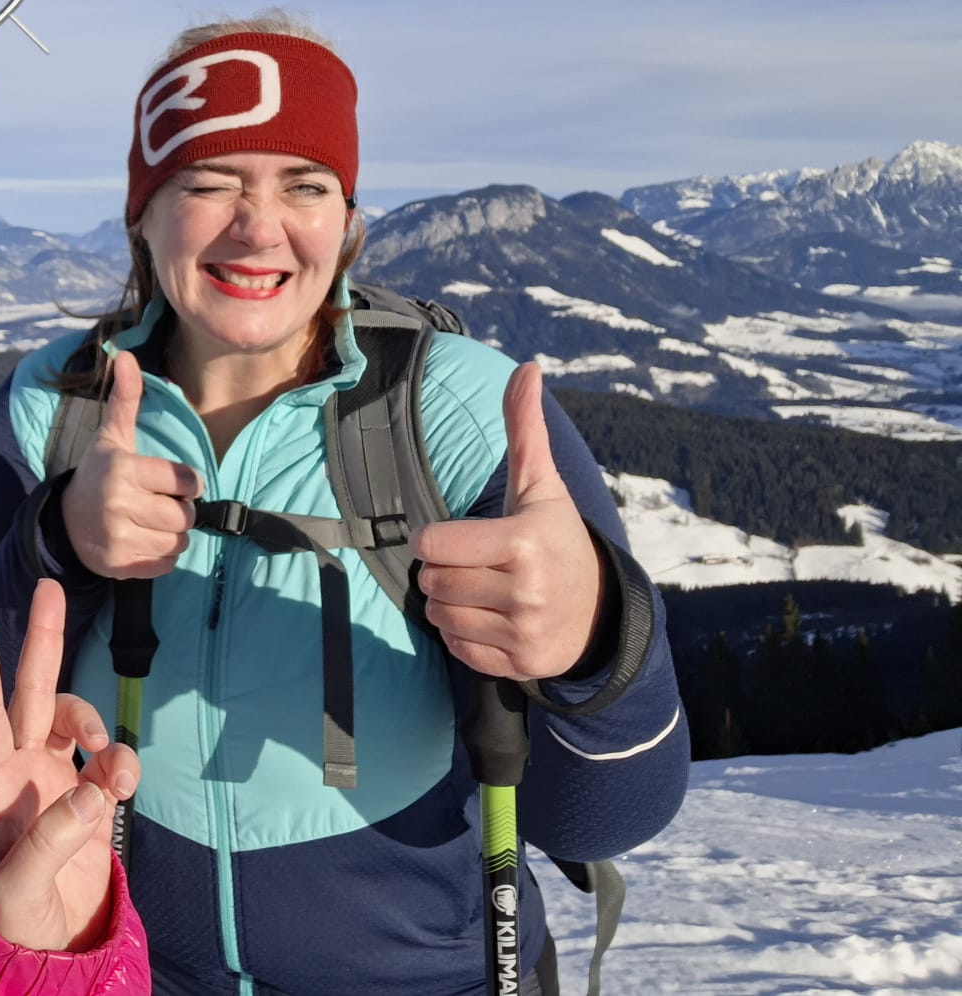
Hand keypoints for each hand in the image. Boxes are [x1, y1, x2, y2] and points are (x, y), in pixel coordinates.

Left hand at [0, 580, 139, 951]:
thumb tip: (95, 788)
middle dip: (41, 640)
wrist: (48, 951)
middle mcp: (20, 771)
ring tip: (113, 765)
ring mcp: (54, 781)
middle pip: (29, 692)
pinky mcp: (87, 798)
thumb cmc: (13, 921)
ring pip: (71, 718)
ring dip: (94, 722)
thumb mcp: (19, 889)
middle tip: (50, 587)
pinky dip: (121, 763)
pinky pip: (108, 759)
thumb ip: (54, 839)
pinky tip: (124, 786)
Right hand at [60, 350, 201, 578]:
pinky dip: (162, 556)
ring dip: (173, 534)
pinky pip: (166, 564)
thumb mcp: (112, 436)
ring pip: (179, 541)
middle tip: (159, 504)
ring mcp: (118, 538)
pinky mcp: (120, 565)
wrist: (66, 520)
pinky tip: (144, 541)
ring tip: (152, 522)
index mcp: (122, 469)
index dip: (185, 482)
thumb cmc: (99, 473)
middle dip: (180, 510)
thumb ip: (125, 398)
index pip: (186, 480)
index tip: (170, 481)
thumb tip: (124, 354)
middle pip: (185, 515)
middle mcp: (119, 504)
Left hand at [411, 363, 603, 680]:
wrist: (601, 611)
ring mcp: (524, 633)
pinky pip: (456, 649)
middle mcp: (525, 591)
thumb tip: (527, 367)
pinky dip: (463, 636)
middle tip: (476, 564)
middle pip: (433, 582)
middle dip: (444, 571)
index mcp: (523, 543)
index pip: (433, 545)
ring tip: (483, 590)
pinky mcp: (519, 665)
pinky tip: (491, 619)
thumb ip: (524, 428)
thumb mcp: (541, 486)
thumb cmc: (556, 538)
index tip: (455, 537)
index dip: (435, 540)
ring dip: (450, 603)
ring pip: (440, 617)